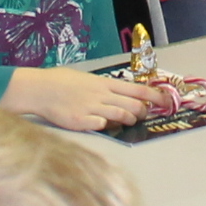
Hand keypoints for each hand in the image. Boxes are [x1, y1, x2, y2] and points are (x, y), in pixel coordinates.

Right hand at [4, 66, 157, 131]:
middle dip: (142, 112)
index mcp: (104, 83)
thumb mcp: (85, 78)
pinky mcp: (82, 122)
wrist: (39, 89)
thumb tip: (118, 94)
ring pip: (122, 116)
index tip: (166, 101)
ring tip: (126, 120)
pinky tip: (101, 123)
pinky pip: (102, 126)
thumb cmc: (60, 82)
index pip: (137, 89)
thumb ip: (102, 87)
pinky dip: (106, 126)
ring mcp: (93, 109)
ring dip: (128, 120)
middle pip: (133, 105)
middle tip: (142, 114)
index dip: (154, 96)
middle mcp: (102, 95)